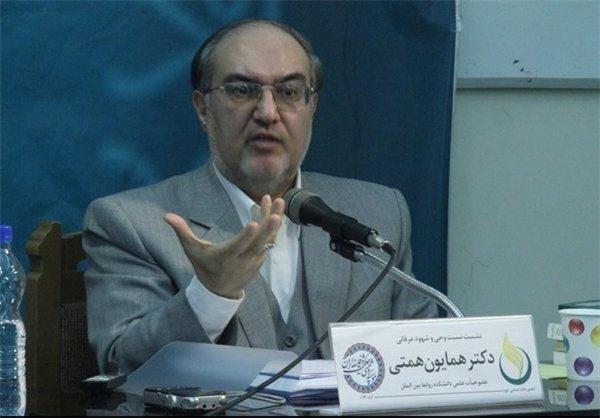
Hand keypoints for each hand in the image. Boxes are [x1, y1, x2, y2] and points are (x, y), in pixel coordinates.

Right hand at [164, 195, 283, 298]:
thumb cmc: (204, 267)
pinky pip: (270, 241)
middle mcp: (242, 259)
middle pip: (259, 243)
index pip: (238, 246)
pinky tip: (275, 209)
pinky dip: (273, 227)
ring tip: (280, 201)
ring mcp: (254, 260)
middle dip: (268, 226)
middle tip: (277, 211)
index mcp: (225, 257)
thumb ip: (182, 231)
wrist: (220, 291)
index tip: (254, 223)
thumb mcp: (191, 251)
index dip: (247, 236)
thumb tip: (166, 216)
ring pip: (268, 240)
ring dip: (275, 222)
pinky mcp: (261, 258)